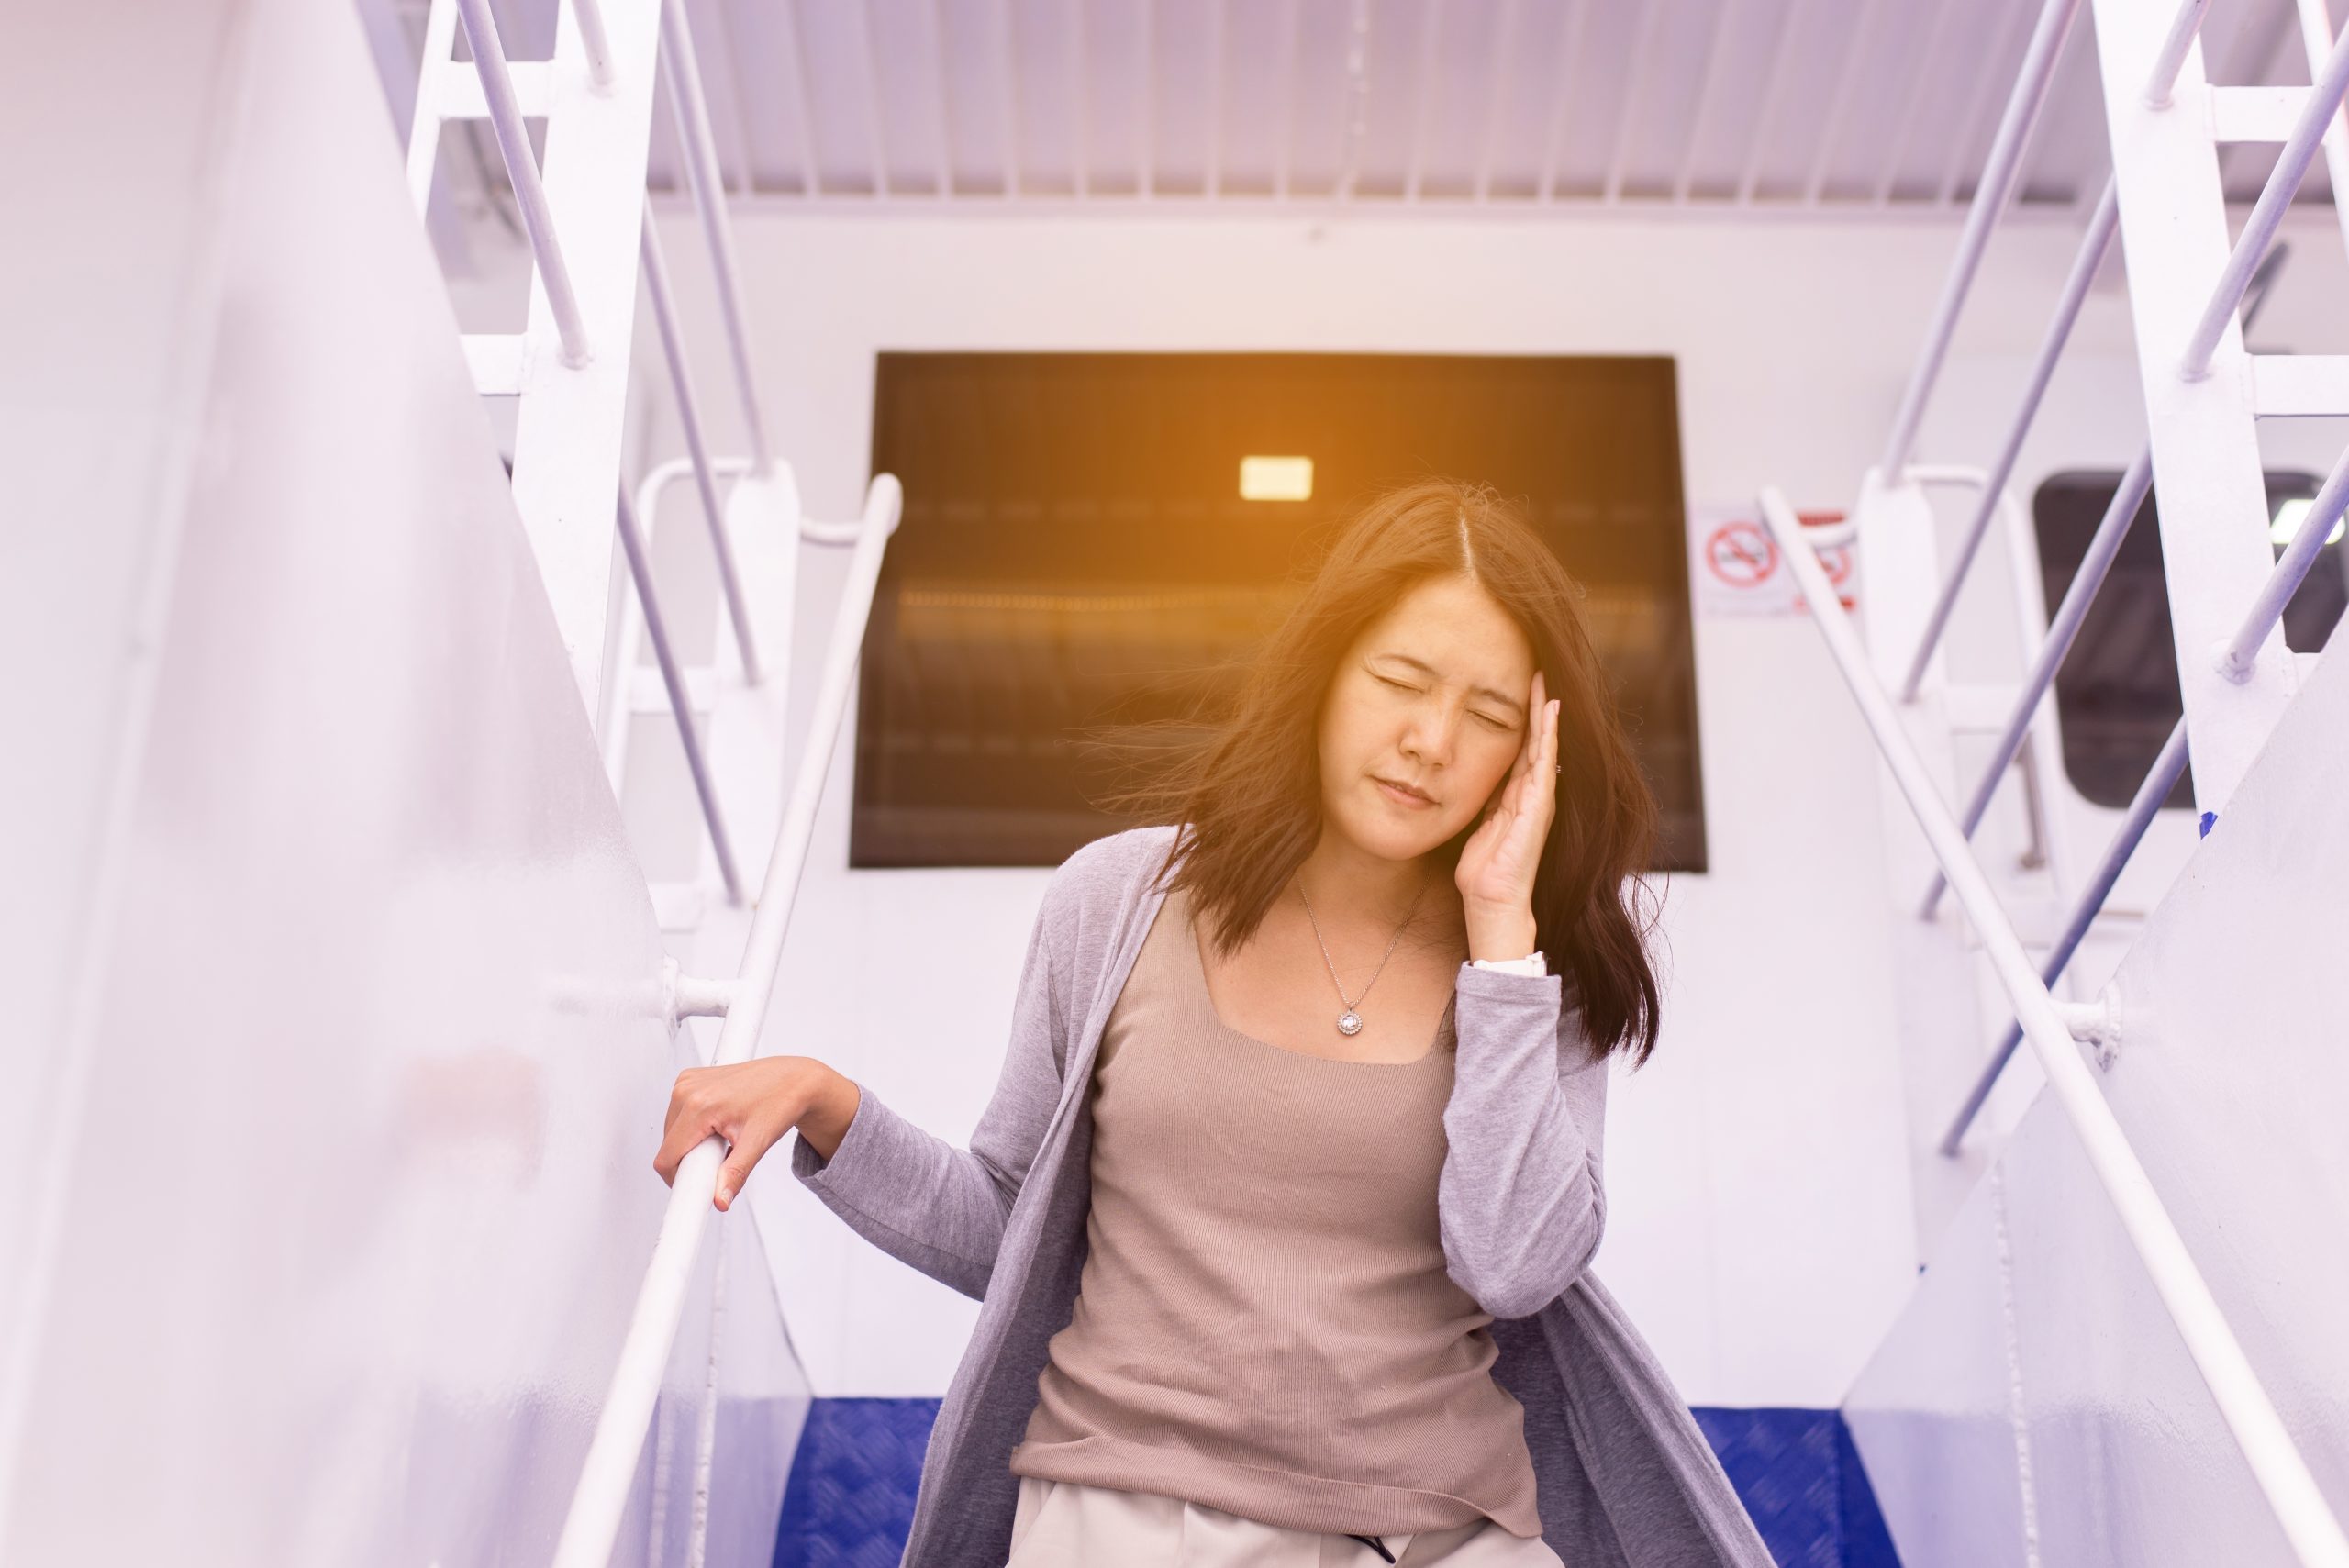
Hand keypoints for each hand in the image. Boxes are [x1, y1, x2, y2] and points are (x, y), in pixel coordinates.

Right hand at [654, 1056, 856, 1211]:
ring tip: (724, 1137)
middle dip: (691, 1162)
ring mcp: (686, 1082)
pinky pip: (679, 1117)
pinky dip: (694, 1128)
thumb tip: (720, 1199)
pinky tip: (719, 1123)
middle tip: (723, 1155)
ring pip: (672, 1133)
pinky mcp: (689, 1080)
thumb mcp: (758, 1142)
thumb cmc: (780, 1101)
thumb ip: (735, 1174)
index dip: (680, 1180)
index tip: (699, 1188)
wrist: (793, 1079)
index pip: (667, 1158)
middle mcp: (687, 1089)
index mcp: (698, 1105)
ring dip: (692, 1145)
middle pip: (669, 1147)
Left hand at [1455, 669, 1559, 957]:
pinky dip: (1549, 735)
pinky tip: (1551, 710)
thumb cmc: (1483, 870)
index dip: (1520, 720)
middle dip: (1536, 708)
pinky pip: (1544, 762)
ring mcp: (1538, 799)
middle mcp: (1531, 794)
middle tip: (1537, 672)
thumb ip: (1483, 801)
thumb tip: (1469, 778)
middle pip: (1536, 741)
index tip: (1517, 689)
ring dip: (1545, 713)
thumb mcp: (1478, 824)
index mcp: (1515, 797)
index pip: (1520, 749)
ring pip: (1543, 745)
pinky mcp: (1538, 806)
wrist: (1492, 901)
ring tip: (1544, 682)